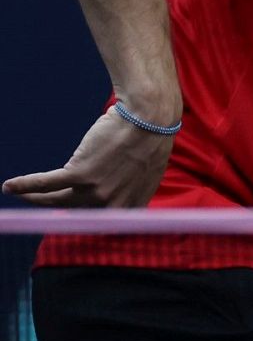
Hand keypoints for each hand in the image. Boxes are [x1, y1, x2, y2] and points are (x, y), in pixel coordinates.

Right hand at [2, 106, 172, 206]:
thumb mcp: (146, 173)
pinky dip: (25, 185)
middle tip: (38, 201)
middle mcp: (111, 205)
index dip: (82, 217)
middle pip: (72, 210)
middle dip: (52, 205)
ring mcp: (95, 192)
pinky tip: (9, 186)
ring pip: (55, 198)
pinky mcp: (80, 174)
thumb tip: (115, 191)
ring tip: (18, 192)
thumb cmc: (150, 139)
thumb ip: (129, 189)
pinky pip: (46, 183)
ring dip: (33, 196)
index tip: (68, 216)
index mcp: (130, 207)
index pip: (99, 221)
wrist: (150, 118)